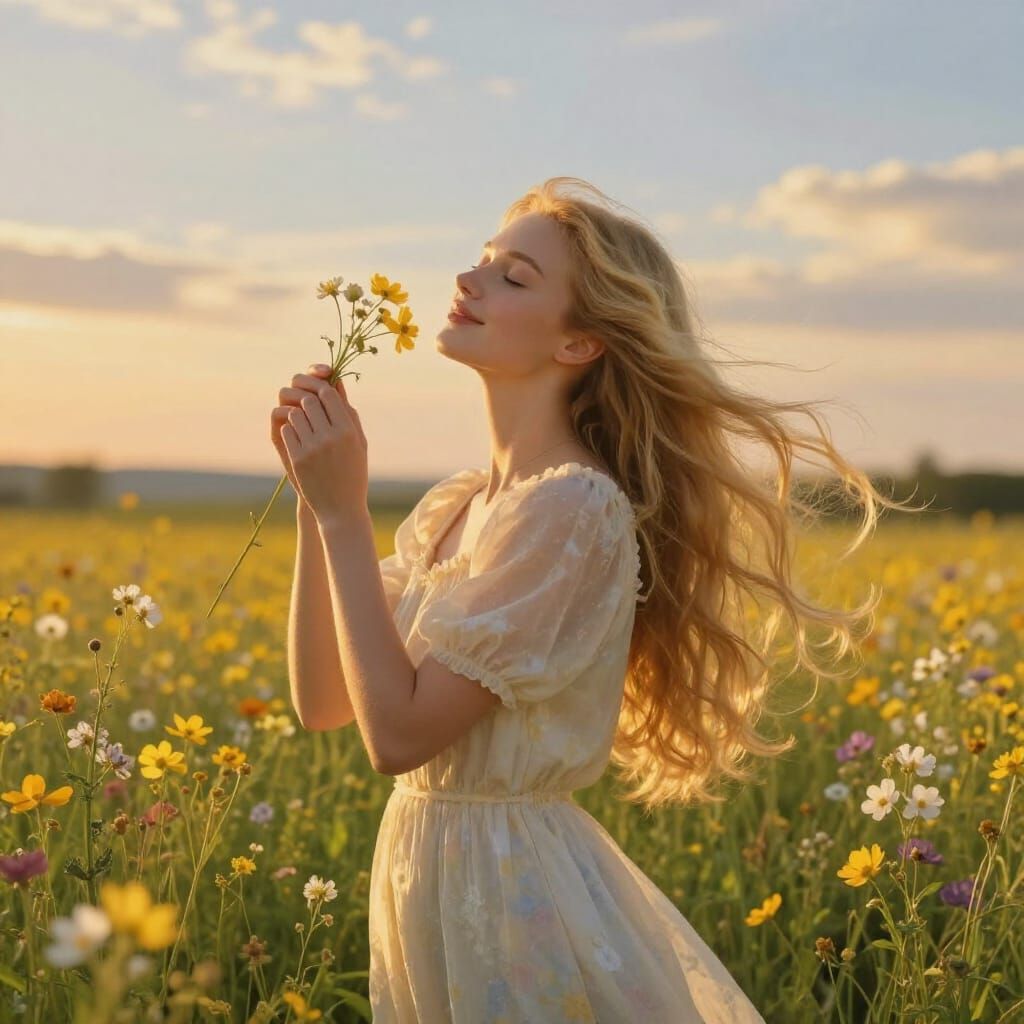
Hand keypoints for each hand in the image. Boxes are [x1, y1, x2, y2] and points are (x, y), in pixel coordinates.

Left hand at [271, 363, 368, 525]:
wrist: (341, 509)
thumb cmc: (353, 473)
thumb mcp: (358, 443)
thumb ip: (348, 413)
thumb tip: (335, 383)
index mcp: (348, 432)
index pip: (329, 395)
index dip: (322, 389)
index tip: (320, 392)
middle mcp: (330, 438)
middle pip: (310, 401)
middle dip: (307, 399)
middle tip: (308, 404)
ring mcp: (312, 448)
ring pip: (295, 414)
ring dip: (297, 414)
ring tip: (305, 422)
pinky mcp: (297, 459)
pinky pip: (287, 430)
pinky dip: (291, 429)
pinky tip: (299, 437)